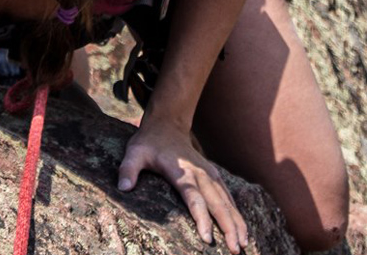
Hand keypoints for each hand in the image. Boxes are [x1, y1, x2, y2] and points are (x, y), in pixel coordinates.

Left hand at [117, 120, 247, 253]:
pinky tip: (242, 230)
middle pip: (218, 204)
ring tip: (243, 245)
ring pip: (227, 202)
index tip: (207, 238)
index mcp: (182, 172)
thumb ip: (128, 169)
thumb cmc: (149, 143)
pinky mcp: (214, 176)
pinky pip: (229, 197)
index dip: (201, 219)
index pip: (194, 199)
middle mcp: (200, 174)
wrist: (167, 125)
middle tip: (235, 250)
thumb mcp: (134, 153)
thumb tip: (123, 188)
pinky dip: (237, 214)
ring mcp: (210, 175)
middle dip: (228, 228)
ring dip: (237, 223)